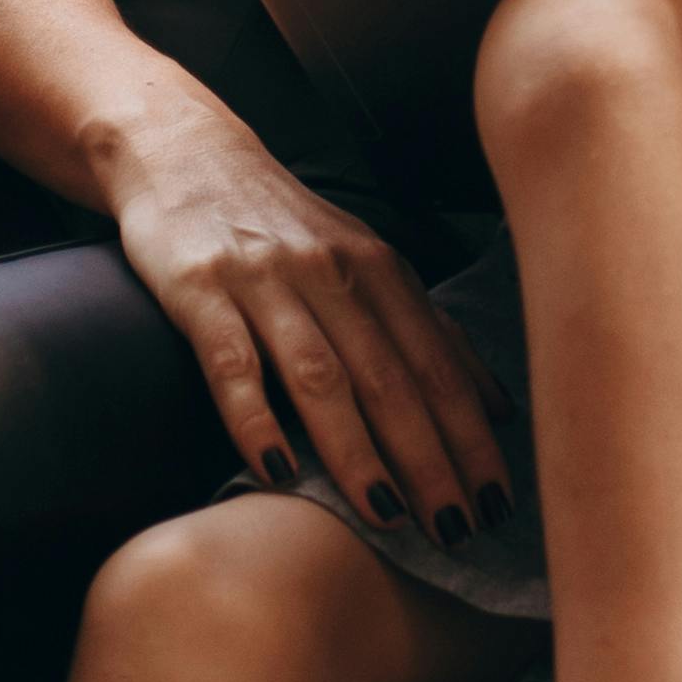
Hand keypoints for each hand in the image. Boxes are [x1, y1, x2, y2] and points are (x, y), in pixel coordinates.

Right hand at [107, 117, 515, 541]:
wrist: (183, 151)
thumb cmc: (282, 224)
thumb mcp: (361, 259)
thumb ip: (421, 328)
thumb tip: (495, 407)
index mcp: (379, 270)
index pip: (438, 366)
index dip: (472, 437)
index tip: (498, 502)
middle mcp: (331, 273)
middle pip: (391, 379)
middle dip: (431, 460)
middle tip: (458, 530)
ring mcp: (265, 281)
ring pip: (321, 377)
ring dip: (359, 452)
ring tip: (388, 518)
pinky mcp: (200, 290)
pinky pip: (232, 364)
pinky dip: (256, 420)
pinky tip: (279, 472)